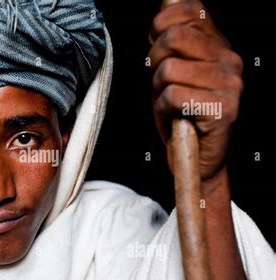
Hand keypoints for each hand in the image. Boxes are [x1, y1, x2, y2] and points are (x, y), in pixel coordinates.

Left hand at [149, 0, 243, 180]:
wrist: (195, 157)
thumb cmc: (180, 115)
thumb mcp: (171, 71)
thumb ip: (169, 42)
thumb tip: (163, 9)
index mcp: (220, 48)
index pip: (191, 9)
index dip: (162, 24)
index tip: (157, 45)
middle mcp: (230, 61)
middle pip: (174, 37)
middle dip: (155, 61)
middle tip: (162, 83)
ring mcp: (230, 85)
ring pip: (168, 69)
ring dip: (159, 90)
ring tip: (171, 103)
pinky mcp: (223, 109)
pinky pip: (172, 95)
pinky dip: (164, 108)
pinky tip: (176, 117)